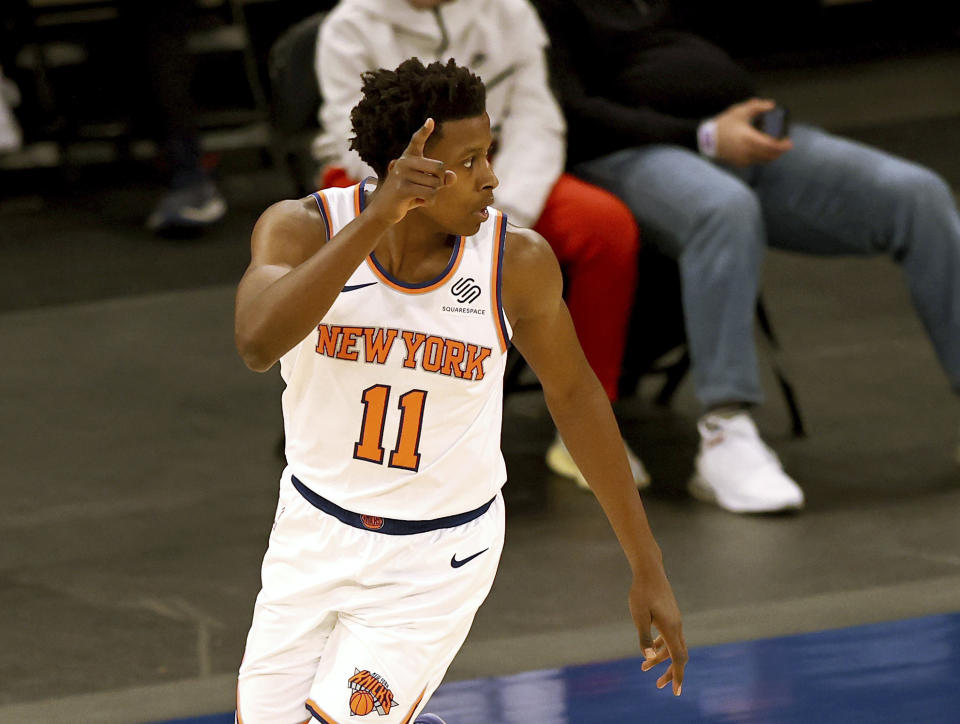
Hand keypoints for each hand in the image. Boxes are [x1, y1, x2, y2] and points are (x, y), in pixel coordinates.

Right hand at [367, 118, 456, 223]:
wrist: (383, 211)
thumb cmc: (407, 197)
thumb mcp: (426, 186)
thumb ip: (441, 180)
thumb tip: (451, 177)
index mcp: (408, 158)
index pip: (417, 141)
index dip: (424, 131)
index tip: (430, 120)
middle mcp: (404, 162)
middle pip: (439, 168)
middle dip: (439, 183)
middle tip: (427, 189)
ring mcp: (402, 174)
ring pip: (436, 184)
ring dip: (432, 195)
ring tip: (418, 196)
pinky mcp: (403, 189)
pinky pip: (430, 194)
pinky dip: (429, 202)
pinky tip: (419, 202)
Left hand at [630, 566, 686, 695]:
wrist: (650, 571)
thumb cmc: (641, 592)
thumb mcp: (638, 615)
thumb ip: (643, 636)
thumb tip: (647, 657)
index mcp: (671, 628)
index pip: (678, 658)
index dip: (677, 676)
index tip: (676, 691)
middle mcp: (676, 626)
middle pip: (679, 656)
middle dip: (670, 672)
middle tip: (659, 686)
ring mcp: (675, 621)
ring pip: (673, 647)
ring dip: (662, 659)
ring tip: (644, 669)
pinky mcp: (670, 616)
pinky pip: (669, 637)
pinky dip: (661, 647)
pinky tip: (649, 651)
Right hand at [714, 98, 792, 165]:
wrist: (708, 139)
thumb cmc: (724, 124)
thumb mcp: (739, 111)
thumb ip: (756, 106)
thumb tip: (771, 105)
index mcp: (748, 138)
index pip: (770, 146)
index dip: (781, 146)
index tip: (788, 142)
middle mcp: (747, 151)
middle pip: (769, 155)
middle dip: (779, 151)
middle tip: (785, 145)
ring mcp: (743, 158)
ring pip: (763, 160)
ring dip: (772, 155)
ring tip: (776, 148)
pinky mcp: (739, 162)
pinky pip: (755, 162)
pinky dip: (762, 157)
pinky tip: (764, 151)